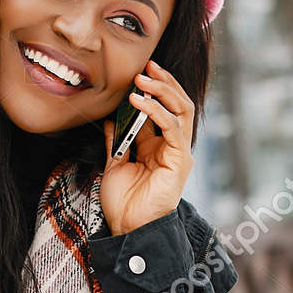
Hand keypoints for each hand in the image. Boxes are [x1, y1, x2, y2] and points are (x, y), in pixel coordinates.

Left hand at [100, 59, 193, 236]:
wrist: (127, 226)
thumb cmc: (123, 201)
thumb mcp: (114, 163)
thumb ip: (115, 141)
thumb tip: (110, 119)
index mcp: (159, 147)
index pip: (165, 109)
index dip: (155, 89)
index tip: (140, 72)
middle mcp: (173, 148)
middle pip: (179, 105)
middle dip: (164, 82)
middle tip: (147, 66)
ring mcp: (179, 153)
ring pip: (182, 111)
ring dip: (163, 90)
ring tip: (143, 78)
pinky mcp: (179, 161)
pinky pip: (173, 128)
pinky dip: (156, 111)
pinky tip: (140, 101)